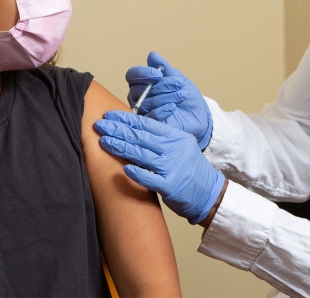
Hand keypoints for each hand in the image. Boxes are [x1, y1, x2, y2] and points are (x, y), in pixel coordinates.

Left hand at [95, 111, 224, 224]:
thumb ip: (161, 139)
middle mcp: (174, 149)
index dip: (126, 119)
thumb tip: (133, 129)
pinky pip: (150, 178)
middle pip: (141, 137)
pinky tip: (123, 169)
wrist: (209, 193)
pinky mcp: (170, 186)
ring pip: (142, 154)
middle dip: (118, 130)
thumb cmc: (190, 170)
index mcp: (176, 137)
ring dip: (121, 147)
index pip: (147, 124)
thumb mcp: (181, 147)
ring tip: (104, 141)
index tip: (110, 115)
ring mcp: (172, 167)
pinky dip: (137, 173)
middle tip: (100, 125)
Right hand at [126, 52, 212, 149]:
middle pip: (139, 89)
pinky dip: (161, 111)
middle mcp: (138, 97)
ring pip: (145, 103)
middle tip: (178, 84)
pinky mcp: (150, 125)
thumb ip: (164, 67)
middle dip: (161, 85)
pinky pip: (149, 117)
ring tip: (181, 95)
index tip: (159, 74)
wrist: (198, 114)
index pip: (132, 75)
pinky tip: (172, 107)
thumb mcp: (177, 78)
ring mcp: (143, 111)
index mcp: (142, 83)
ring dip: (165, 97)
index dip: (143, 73)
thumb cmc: (185, 95)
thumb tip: (152, 55)